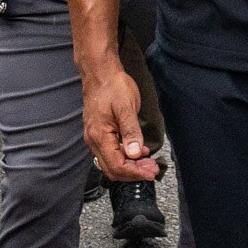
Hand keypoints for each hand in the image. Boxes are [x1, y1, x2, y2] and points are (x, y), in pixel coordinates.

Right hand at [82, 62, 160, 183]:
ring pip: (112, 162)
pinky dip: (126, 156)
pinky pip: (112, 152)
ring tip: (149, 162)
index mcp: (100, 135)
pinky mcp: (100, 133)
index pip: (117, 165)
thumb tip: (135, 153)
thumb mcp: (126, 107)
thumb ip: (131, 132)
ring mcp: (96, 137)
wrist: (100, 73)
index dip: (135, 173)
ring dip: (131, 166)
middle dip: (134, 173)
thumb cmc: (112, 86)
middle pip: (113, 169)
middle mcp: (95, 140)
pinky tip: (139, 152)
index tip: (150, 173)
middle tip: (152, 170)